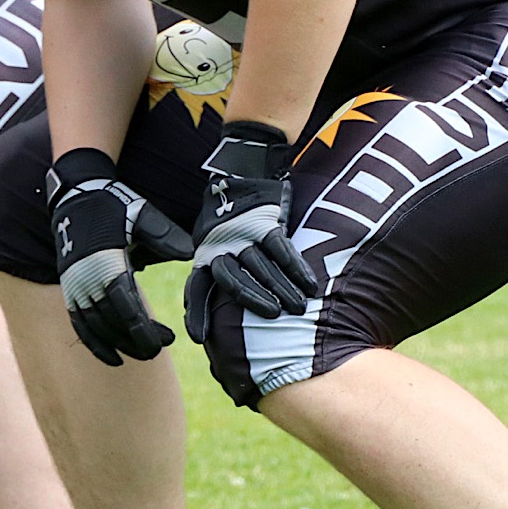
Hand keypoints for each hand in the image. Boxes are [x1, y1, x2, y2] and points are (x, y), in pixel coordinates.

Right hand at [49, 147, 193, 364]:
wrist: (75, 194)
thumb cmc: (113, 205)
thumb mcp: (140, 213)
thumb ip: (164, 235)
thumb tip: (191, 253)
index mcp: (106, 264)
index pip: (125, 307)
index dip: (144, 329)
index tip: (167, 341)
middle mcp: (86, 280)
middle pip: (112, 324)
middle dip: (137, 341)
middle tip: (160, 348)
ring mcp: (75, 287)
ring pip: (96, 329)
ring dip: (120, 345)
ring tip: (146, 352)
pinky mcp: (69, 290)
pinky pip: (80, 326)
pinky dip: (95, 345)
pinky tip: (114, 359)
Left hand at [183, 121, 320, 343]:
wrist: (243, 170)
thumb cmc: (231, 221)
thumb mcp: (216, 244)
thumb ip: (220, 276)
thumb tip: (215, 319)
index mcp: (205, 254)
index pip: (197, 288)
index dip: (197, 312)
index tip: (199, 338)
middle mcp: (220, 245)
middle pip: (233, 279)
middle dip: (253, 299)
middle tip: (274, 317)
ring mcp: (243, 233)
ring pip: (260, 266)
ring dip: (280, 288)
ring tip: (299, 308)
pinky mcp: (265, 220)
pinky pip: (281, 247)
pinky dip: (296, 268)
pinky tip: (310, 286)